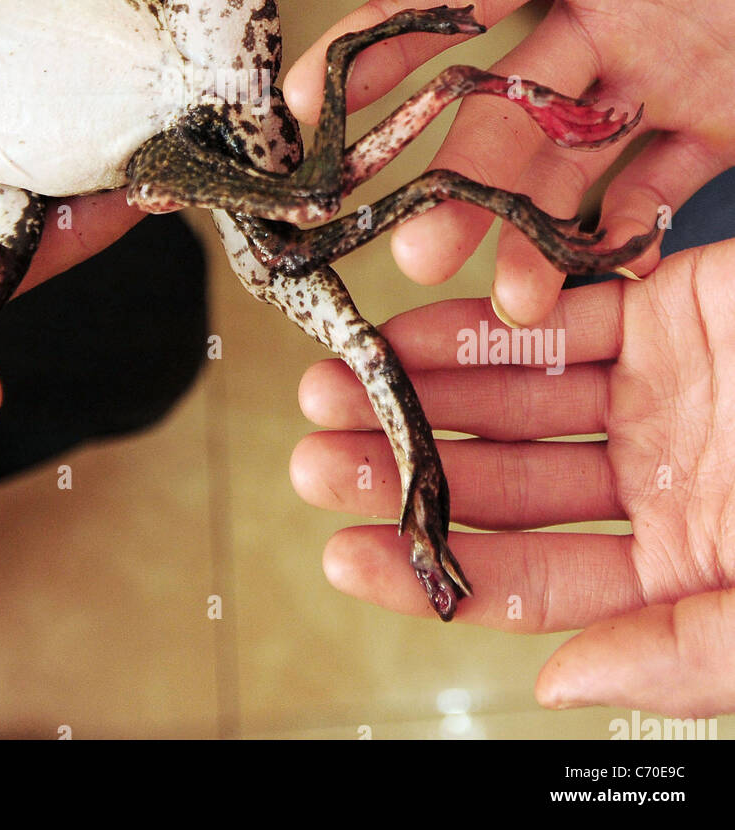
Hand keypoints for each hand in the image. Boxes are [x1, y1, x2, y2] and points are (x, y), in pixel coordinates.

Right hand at [286, 0, 734, 322]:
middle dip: (444, 179)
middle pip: (493, 108)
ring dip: (524, 228)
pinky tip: (593, 278)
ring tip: (505, 301)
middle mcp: (588, 15)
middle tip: (405, 247)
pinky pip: (662, 190)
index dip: (379, 50)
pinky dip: (627, 237)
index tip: (309, 104)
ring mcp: (650, 74)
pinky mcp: (717, 119)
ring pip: (563, 164)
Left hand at [292, 239, 734, 715]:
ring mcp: (659, 394)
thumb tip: (554, 685)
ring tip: (332, 388)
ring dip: (422, 390)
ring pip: (513, 394)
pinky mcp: (671, 312)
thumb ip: (685, 653)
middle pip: (501, 480)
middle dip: (405, 468)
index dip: (432, 566)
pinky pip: (562, 316)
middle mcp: (657, 483)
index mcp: (681, 568)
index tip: (341, 552)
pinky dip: (487, 321)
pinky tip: (413, 330)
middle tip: (312, 459)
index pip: (530, 577)